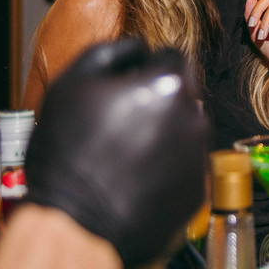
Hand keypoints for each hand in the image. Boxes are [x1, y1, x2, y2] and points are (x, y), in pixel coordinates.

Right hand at [25, 38, 207, 268]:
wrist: (73, 222)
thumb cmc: (68, 151)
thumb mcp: (73, 83)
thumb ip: (112, 51)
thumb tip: (140, 47)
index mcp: (170, 85)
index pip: (173, 56)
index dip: (148, 65)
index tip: (127, 84)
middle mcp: (195, 116)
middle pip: (183, 92)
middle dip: (159, 96)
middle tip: (122, 120)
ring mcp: (200, 154)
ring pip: (186, 127)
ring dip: (165, 129)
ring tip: (126, 151)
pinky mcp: (198, 187)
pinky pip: (185, 163)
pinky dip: (167, 163)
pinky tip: (137, 174)